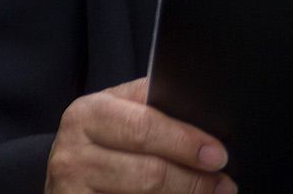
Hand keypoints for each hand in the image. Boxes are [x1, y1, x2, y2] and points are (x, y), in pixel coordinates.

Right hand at [45, 78, 234, 193]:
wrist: (68, 173)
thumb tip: (207, 117)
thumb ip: (154, 107)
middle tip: (223, 184)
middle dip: (193, 180)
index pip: (145, 127)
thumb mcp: (120, 112)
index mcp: (89, 113)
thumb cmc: (105, 139)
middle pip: (147, 172)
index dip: (185, 142)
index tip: (218, 155)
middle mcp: (72, 153)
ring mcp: (69, 190)